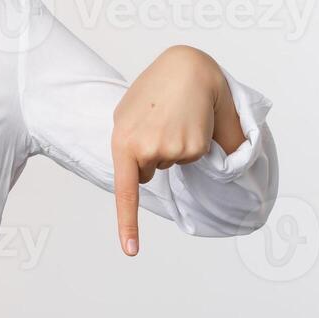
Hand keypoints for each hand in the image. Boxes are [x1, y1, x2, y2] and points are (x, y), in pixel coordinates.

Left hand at [110, 45, 231, 256]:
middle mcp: (147, 151)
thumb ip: (130, 145)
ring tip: (173, 115)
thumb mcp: (128, 114)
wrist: (187, 67)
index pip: (126, 191)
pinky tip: (190, 119)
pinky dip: (192, 143)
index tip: (130, 251)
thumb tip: (146, 175)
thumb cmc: (155, 88)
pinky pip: (192, 157)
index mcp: (123, 143)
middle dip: (154, 154)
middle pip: (152, 171)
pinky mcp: (195, 148)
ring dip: (174, 145)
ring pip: (173, 163)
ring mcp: (172, 151)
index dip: (127, 223)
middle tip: (159, 121)